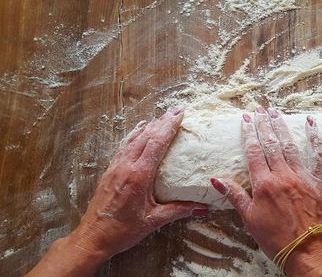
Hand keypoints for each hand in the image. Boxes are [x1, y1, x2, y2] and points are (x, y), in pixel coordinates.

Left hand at [26, 108, 207, 276]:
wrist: (92, 237)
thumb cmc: (122, 231)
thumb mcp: (153, 221)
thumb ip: (179, 211)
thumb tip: (203, 208)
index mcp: (138, 176)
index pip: (156, 144)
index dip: (168, 127)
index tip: (179, 115)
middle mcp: (126, 166)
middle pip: (146, 136)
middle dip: (162, 122)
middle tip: (176, 110)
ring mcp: (116, 167)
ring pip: (134, 139)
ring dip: (149, 126)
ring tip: (162, 116)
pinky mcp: (110, 171)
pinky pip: (124, 146)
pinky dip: (134, 134)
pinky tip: (139, 128)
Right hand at [210, 107, 321, 276]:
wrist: (307, 250)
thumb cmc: (275, 237)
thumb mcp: (249, 218)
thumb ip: (234, 195)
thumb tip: (216, 179)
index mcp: (264, 184)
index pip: (253, 152)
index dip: (248, 133)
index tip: (246, 118)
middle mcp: (283, 176)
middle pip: (271, 144)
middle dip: (263, 124)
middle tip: (259, 108)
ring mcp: (302, 177)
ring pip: (290, 146)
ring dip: (281, 127)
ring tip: (276, 112)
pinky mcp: (319, 181)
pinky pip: (317, 155)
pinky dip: (314, 138)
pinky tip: (310, 123)